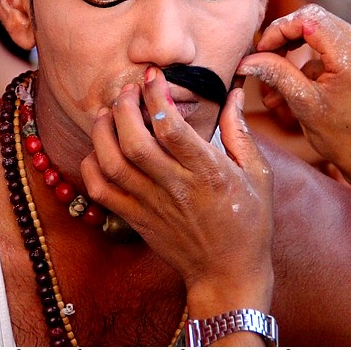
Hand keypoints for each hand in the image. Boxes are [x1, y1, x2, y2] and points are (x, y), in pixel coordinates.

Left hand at [81, 66, 273, 314]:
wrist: (228, 274)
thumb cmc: (249, 222)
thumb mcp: (258, 175)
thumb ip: (241, 131)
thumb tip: (233, 92)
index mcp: (208, 173)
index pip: (172, 126)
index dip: (156, 94)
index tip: (153, 76)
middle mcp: (176, 188)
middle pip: (134, 141)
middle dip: (124, 107)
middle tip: (127, 90)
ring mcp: (151, 206)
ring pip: (112, 164)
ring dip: (102, 132)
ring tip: (107, 114)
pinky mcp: (135, 220)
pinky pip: (101, 191)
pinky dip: (91, 166)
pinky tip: (100, 150)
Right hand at [238, 4, 350, 186]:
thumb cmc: (344, 138)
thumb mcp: (303, 104)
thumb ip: (276, 74)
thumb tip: (248, 59)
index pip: (309, 19)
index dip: (278, 30)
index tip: (260, 50)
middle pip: (316, 20)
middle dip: (285, 38)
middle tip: (265, 60)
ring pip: (322, 32)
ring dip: (295, 51)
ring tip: (276, 82)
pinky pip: (332, 46)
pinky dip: (310, 62)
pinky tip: (296, 87)